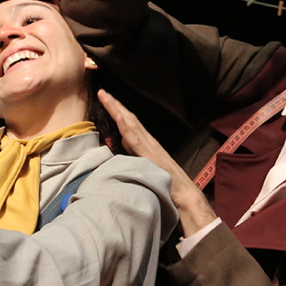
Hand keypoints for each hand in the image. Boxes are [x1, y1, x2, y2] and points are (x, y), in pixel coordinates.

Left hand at [98, 90, 217, 235]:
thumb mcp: (146, 166)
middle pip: (129, 118)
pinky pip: (134, 137)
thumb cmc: (166, 183)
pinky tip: (118, 116)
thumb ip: (134, 154)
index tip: (107, 100)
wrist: (184, 193)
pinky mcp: (149, 154)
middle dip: (115, 104)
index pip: (130, 123)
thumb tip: (120, 145)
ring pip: (130, 123)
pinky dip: (125, 125)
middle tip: (102, 92)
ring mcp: (149, 145)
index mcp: (147, 143)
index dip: (118, 111)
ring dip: (117, 109)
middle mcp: (148, 140)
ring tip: (105, 96)